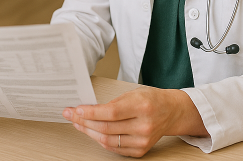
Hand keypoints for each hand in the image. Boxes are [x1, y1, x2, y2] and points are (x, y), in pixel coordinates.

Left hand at [62, 86, 207, 157]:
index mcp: (142, 106)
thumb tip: (87, 109)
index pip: (110, 112)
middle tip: (71, 115)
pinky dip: (100, 140)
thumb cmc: (151, 99)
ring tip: (78, 123)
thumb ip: (112, 102)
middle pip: (106, 128)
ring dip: (88, 132)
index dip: (90, 112)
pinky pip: (114, 148)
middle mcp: (143, 125)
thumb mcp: (133, 93)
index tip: (76, 109)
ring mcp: (142, 140)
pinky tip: (92, 132)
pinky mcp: (140, 150)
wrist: (171, 112)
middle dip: (84, 121)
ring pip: (107, 140)